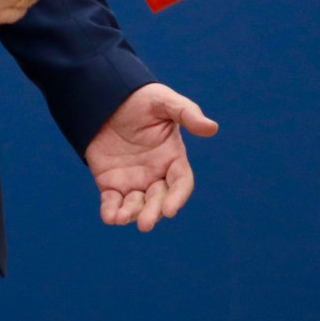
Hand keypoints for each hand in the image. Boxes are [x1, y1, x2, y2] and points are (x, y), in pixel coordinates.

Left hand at [84, 82, 217, 231]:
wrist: (107, 97)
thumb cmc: (141, 98)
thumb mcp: (164, 101)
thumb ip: (187, 114)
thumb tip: (212, 128)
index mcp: (172, 157)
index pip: (181, 182)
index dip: (178, 197)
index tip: (170, 209)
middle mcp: (155, 173)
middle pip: (159, 200)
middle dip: (153, 212)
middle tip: (145, 223)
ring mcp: (134, 180)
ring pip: (136, 205)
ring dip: (131, 214)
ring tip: (120, 218)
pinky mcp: (111, 183)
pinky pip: (112, 202)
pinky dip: (111, 211)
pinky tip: (109, 217)